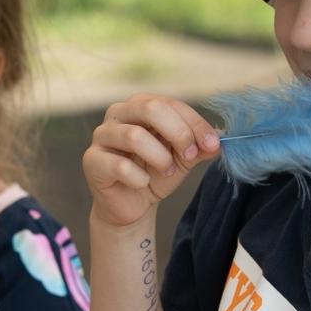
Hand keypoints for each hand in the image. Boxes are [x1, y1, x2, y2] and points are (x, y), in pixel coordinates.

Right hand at [83, 94, 219, 227]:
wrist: (132, 205)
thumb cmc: (155, 174)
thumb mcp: (182, 159)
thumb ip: (198, 147)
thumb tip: (218, 141)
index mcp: (141, 105)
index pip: (170, 104)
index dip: (195, 123)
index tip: (212, 144)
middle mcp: (118, 113)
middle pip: (150, 108)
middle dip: (178, 133)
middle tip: (189, 156)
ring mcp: (101, 136)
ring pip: (134, 136)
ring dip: (159, 157)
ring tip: (166, 170)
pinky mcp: (91, 160)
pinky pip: (120, 166)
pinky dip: (139, 178)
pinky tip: (142, 183)